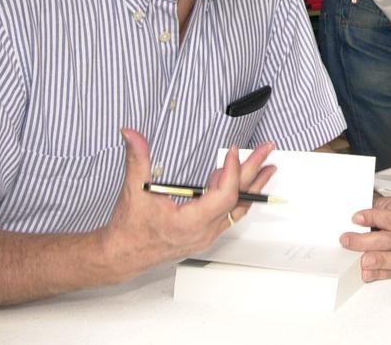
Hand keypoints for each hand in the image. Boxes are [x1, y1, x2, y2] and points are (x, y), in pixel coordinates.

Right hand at [99, 128, 275, 280]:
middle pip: (238, 199)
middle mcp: (203, 232)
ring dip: (253, 186)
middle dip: (253, 171)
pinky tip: (242, 179)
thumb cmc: (129, 229)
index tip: (234, 151)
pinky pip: (230, 213)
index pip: (224, 196)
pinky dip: (238, 195)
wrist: (123, 255)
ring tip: (267, 167)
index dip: (232, 172)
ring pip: (238, 208)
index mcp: (189, 224)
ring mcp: (207, 235)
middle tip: (267, 151)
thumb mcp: (133, 191)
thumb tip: (131, 134)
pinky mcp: (205, 233)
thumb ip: (136, 159)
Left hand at [340, 195, 390, 280]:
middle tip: (347, 241)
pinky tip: (367, 272)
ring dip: (376, 260)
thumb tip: (344, 218)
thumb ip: (364, 208)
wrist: (389, 216)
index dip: (373, 219)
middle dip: (365, 242)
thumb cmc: (383, 210)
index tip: (355, 219)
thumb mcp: (376, 202)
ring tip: (362, 261)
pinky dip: (379, 273)